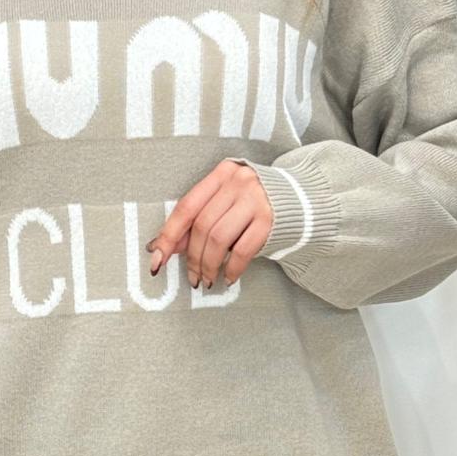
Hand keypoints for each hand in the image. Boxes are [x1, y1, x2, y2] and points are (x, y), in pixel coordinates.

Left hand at [145, 159, 272, 287]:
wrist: (299, 199)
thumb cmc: (251, 204)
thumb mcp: (222, 205)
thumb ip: (194, 223)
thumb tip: (160, 247)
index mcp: (220, 175)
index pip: (186, 207)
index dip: (168, 236)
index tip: (157, 259)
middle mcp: (237, 183)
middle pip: (202, 226)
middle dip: (192, 258)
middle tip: (191, 277)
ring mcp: (256, 200)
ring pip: (220, 239)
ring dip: (209, 265)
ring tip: (207, 280)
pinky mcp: (271, 220)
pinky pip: (243, 250)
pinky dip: (232, 268)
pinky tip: (228, 278)